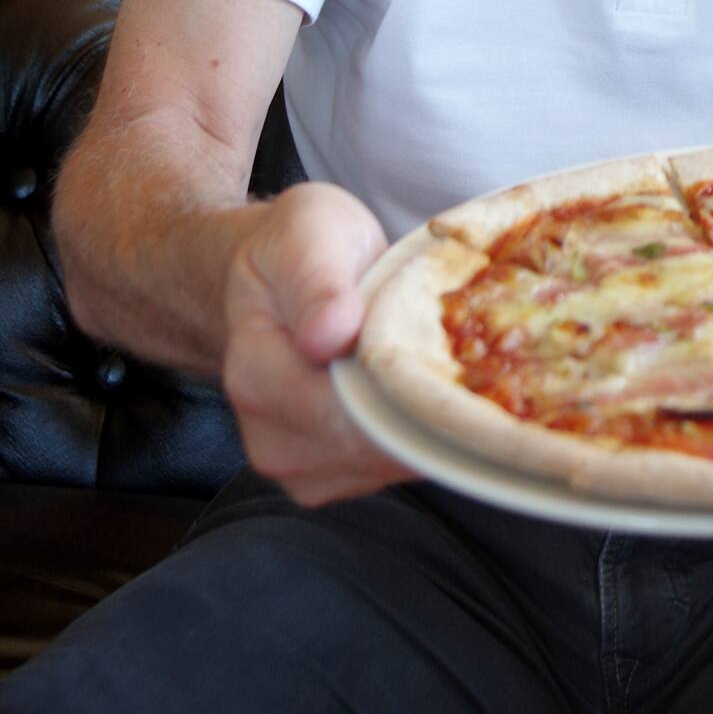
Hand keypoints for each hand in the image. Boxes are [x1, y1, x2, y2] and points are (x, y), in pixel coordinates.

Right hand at [223, 179, 421, 507]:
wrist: (285, 278)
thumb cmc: (302, 249)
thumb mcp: (308, 233)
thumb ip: (317, 281)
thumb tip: (328, 335)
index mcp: (253, 372)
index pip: (335, 411)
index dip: (399, 387)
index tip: (446, 348)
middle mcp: (267, 434)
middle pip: (366, 447)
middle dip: (420, 406)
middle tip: (458, 353)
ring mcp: (296, 467)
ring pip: (384, 466)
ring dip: (423, 423)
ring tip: (436, 365)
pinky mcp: (329, 479)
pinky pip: (389, 471)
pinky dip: (418, 437)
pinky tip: (423, 392)